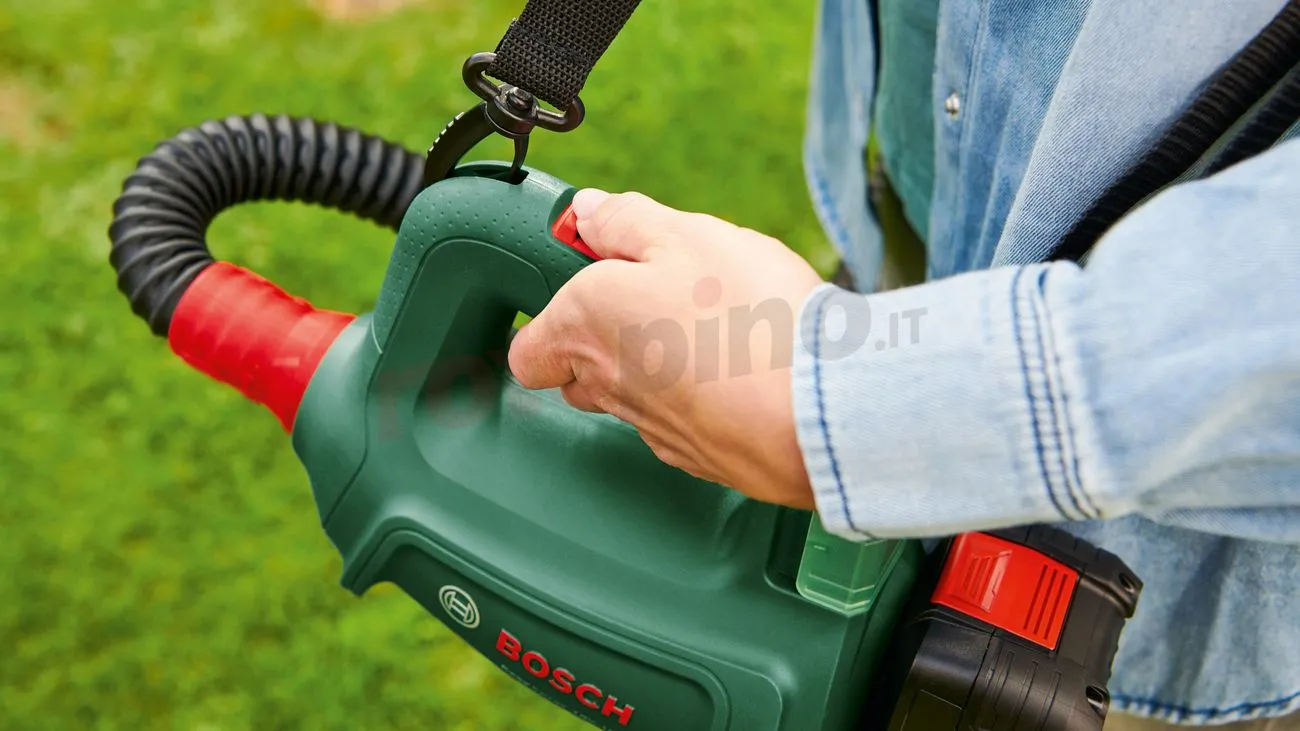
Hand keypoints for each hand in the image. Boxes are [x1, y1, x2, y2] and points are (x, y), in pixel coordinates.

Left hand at [508, 189, 823, 508]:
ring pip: (632, 396)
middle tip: (662, 299)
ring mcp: (651, 428)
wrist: (817, 412)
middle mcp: (606, 384)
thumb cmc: (748, 319)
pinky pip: (681, 420)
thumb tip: (587, 213)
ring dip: (656, 366)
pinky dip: (698, 398)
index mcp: (586, 324)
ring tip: (714, 331)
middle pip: (578, 373)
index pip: (528, 347)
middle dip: (605, 339)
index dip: (552, 316)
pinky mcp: (697, 457)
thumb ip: (624, 221)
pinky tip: (743, 371)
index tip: (594, 281)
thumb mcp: (686, 236)